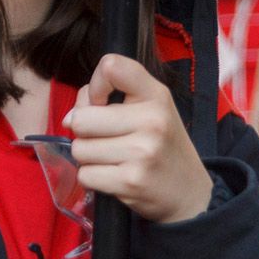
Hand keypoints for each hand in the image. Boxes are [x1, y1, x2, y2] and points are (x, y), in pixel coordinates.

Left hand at [65, 54, 213, 224]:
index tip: (103, 102)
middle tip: (107, 138)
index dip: (95, 85)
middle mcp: (152, 120)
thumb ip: (108, 99)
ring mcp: (142, 151)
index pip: (111, 66)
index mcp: (156, 94)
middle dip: (85, 131)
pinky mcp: (130, 181)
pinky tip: (114, 176)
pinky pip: (85, 175)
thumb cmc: (161, 145)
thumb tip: (69, 117)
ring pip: (80, 149)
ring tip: (113, 158)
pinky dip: (93, 178)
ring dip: (89, 157)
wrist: (190, 191)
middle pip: (81, 118)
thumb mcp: (149, 109)